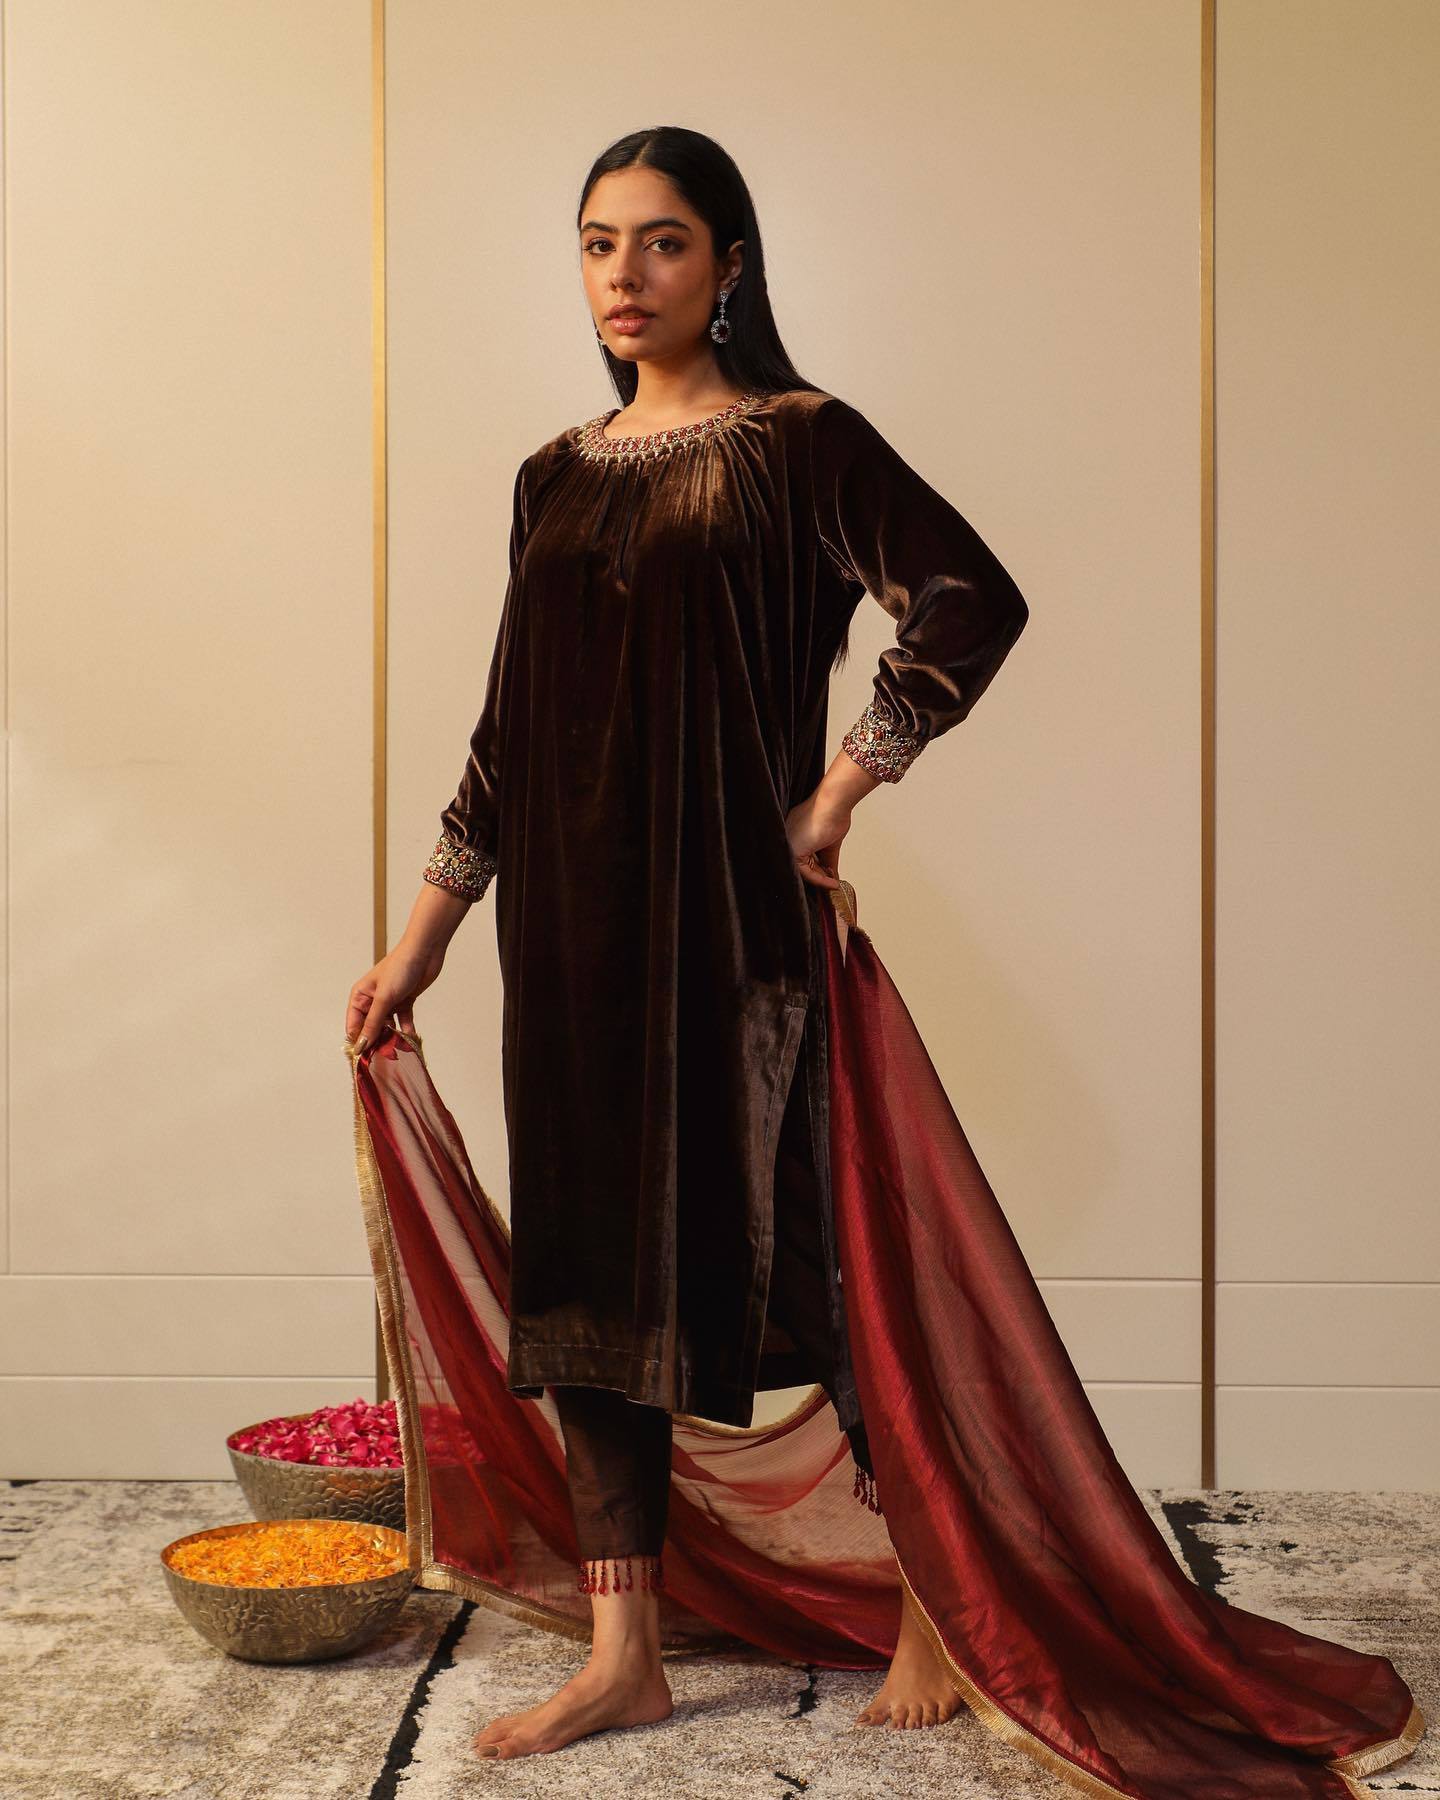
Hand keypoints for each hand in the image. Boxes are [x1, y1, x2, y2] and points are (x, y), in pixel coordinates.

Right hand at [346, 939, 445, 1053]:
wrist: (425, 952)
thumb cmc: (400, 967)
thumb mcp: (384, 998)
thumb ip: (373, 1022)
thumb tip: (361, 1044)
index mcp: (360, 996)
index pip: (354, 1025)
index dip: (358, 1042)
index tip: (364, 1059)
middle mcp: (372, 1000)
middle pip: (370, 1028)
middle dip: (376, 1042)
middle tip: (383, 1060)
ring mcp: (389, 1001)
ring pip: (387, 1026)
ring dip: (392, 1038)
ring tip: (397, 1053)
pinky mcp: (405, 1002)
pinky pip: (403, 1021)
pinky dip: (406, 1031)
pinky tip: (411, 1042)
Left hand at [785, 790, 851, 891]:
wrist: (834, 803)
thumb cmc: (833, 814)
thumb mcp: (830, 844)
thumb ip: (828, 861)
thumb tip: (833, 875)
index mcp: (794, 832)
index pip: (803, 857)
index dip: (817, 869)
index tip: (829, 877)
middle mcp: (788, 837)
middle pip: (802, 865)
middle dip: (819, 876)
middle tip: (831, 884)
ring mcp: (788, 843)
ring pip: (802, 871)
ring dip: (820, 880)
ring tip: (833, 884)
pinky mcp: (793, 850)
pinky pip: (805, 872)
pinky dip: (820, 880)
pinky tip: (832, 883)